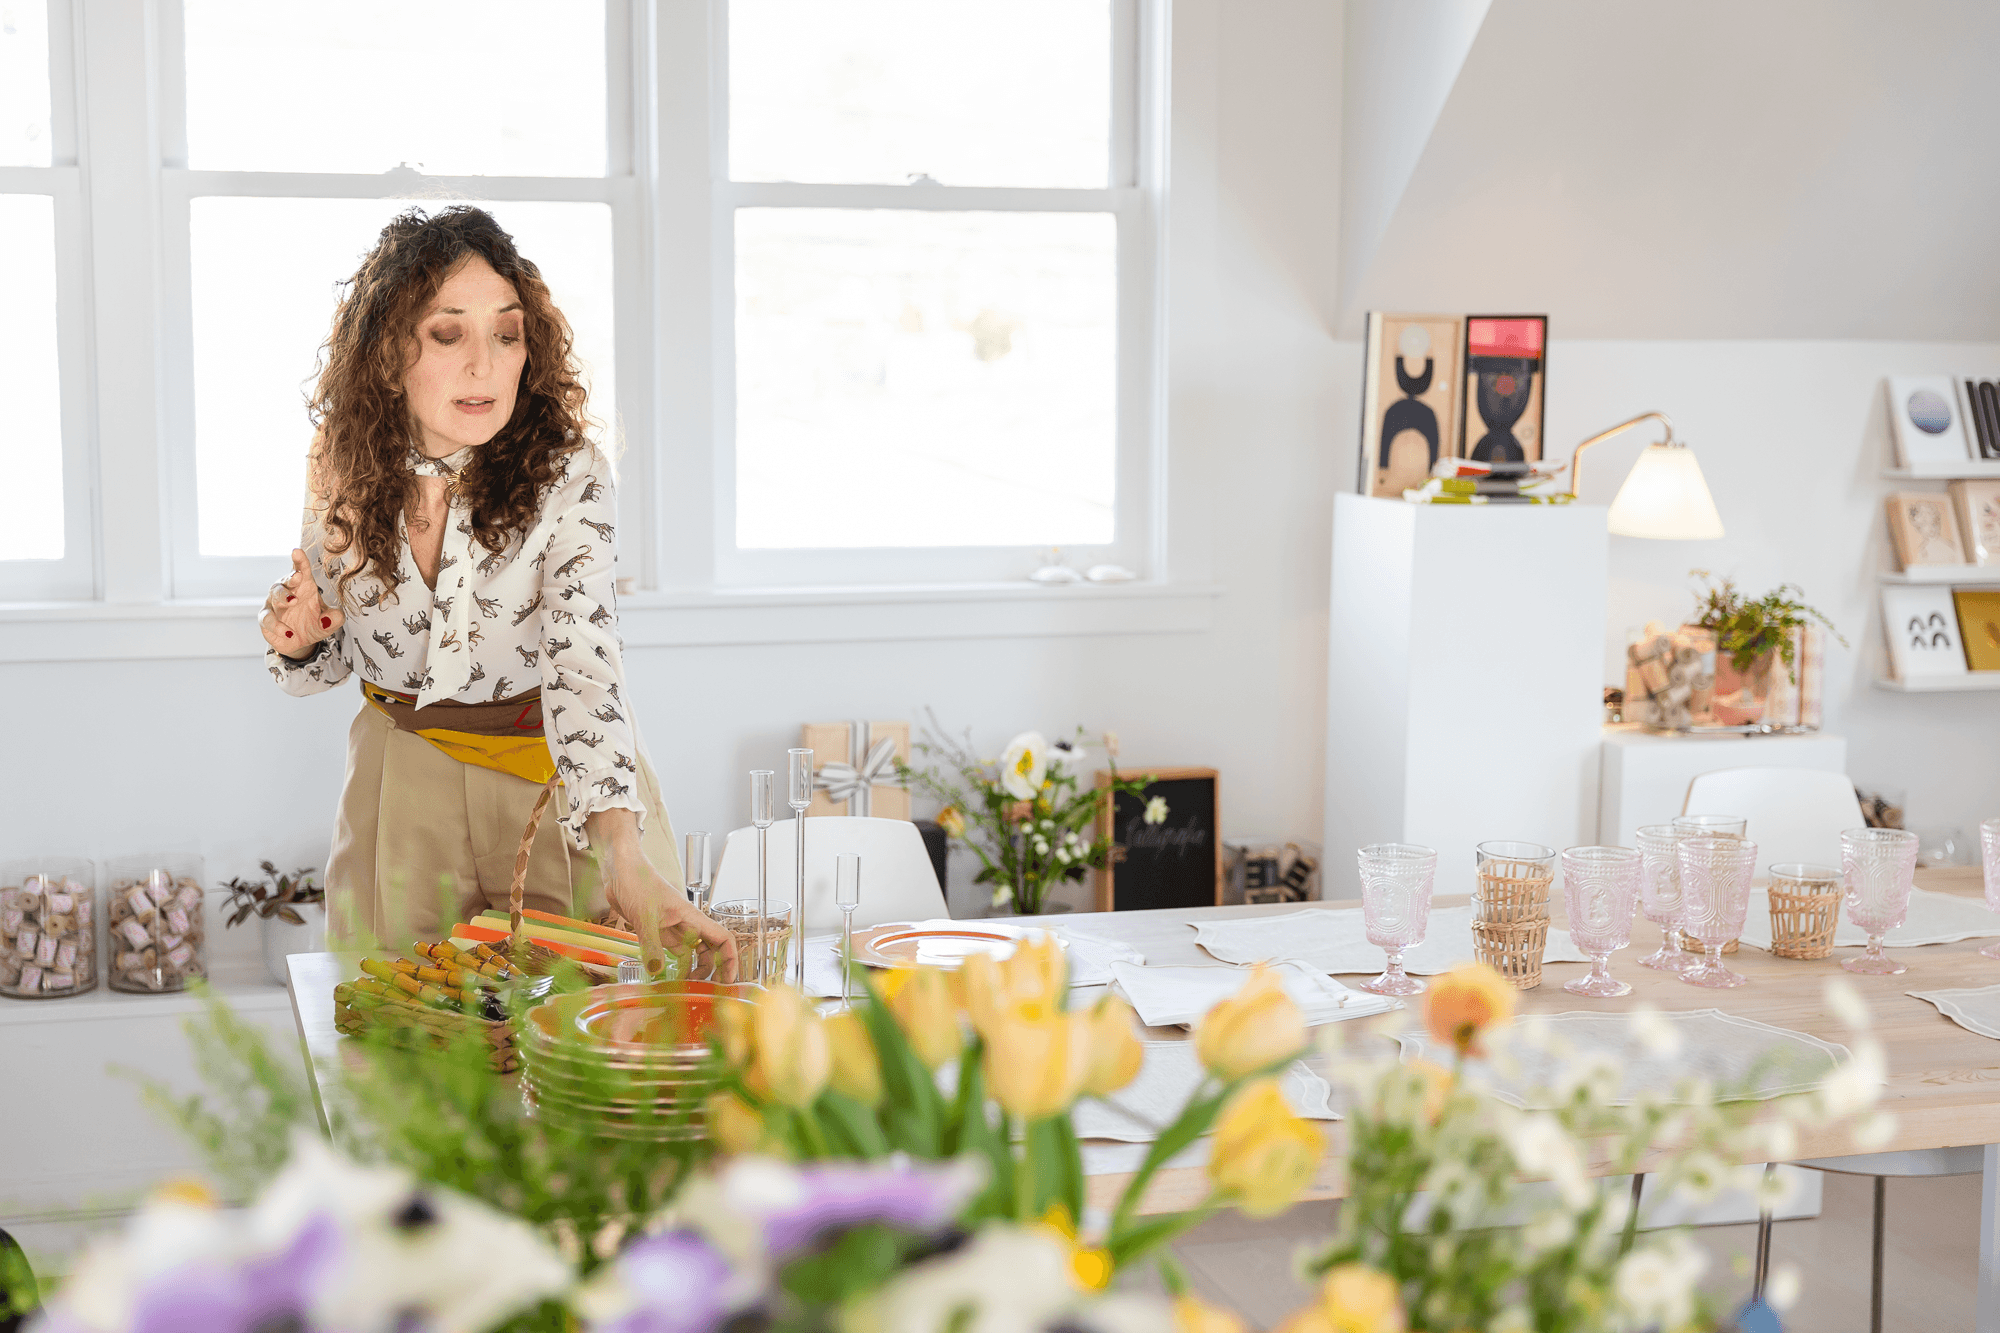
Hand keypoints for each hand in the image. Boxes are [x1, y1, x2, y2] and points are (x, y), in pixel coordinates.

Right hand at [260, 548, 343, 659]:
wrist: (300, 642)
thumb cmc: (314, 624)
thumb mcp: (329, 622)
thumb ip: (334, 618)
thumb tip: (334, 617)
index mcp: (303, 586)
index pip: (301, 570)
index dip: (299, 560)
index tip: (297, 551)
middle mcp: (287, 591)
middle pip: (285, 580)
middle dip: (290, 578)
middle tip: (298, 577)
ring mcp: (274, 604)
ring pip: (274, 595)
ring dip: (282, 597)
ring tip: (293, 601)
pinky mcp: (266, 618)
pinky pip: (267, 618)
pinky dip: (277, 625)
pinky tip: (288, 632)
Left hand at [605, 850, 739, 982]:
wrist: (619, 871)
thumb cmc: (637, 882)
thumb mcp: (644, 916)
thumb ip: (651, 945)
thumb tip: (658, 972)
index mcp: (692, 917)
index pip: (723, 938)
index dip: (730, 959)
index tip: (728, 980)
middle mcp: (686, 924)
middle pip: (710, 950)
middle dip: (712, 970)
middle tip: (706, 991)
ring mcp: (672, 928)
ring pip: (691, 953)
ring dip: (691, 970)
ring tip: (684, 987)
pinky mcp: (657, 931)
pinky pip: (670, 952)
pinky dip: (671, 965)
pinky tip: (665, 976)